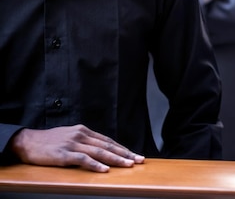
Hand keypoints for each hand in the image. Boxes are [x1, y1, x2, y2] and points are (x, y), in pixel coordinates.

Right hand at [9, 125, 144, 171]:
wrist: (29, 141)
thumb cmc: (50, 141)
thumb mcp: (70, 137)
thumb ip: (84, 142)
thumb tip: (100, 150)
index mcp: (84, 131)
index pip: (108, 140)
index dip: (122, 148)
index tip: (135, 154)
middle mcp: (81, 135)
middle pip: (107, 145)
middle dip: (125, 153)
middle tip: (139, 160)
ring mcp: (73, 144)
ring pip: (99, 152)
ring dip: (116, 159)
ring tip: (128, 165)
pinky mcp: (64, 154)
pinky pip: (83, 160)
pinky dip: (95, 165)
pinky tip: (105, 170)